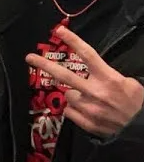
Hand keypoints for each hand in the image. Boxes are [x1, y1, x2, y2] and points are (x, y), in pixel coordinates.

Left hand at [26, 25, 143, 137]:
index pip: (88, 55)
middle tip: (29, 57)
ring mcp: (88, 108)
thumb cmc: (137, 104)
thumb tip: (93, 72)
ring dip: (74, 94)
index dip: (73, 41)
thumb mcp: (129, 84)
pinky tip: (88, 111)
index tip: (59, 30)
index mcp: (109, 79)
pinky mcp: (85, 122)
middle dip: (44, 65)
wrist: (140, 131)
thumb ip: (109, 75)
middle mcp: (95, 92)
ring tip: (89, 99)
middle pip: (64, 75)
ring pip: (68, 94)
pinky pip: (69, 111)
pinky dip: (75, 109)